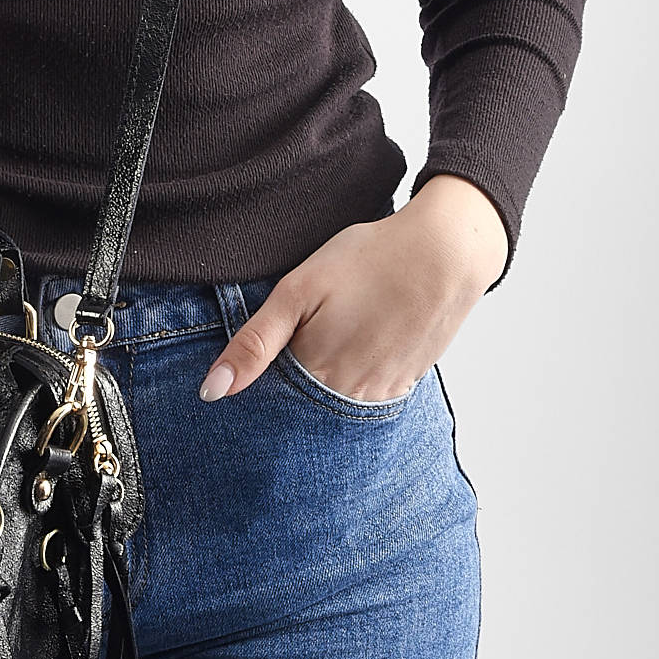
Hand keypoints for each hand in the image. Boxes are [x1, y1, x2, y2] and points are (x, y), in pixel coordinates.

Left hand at [197, 175, 508, 402]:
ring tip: (338, 329)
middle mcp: (348, 398)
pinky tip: (361, 339)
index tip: (269, 347)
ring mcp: (381, 394)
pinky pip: (367, 395)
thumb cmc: (368, 261)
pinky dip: (355, 376)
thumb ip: (253, 344)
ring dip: (324, 380)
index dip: (261, 375)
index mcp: (315, 374)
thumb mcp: (297, 291)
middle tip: (311, 327)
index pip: (270, 398)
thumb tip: (211, 393)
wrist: (446, 252)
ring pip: (334, 402)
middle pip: (302, 406)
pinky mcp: (406, 383)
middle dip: (292, 381)